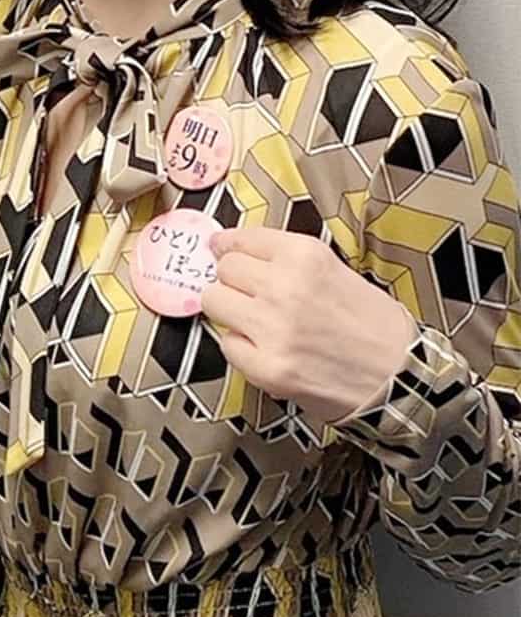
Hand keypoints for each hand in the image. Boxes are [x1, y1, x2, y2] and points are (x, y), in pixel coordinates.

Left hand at [203, 228, 417, 425]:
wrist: (401, 377)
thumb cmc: (375, 326)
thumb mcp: (336, 269)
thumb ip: (287, 259)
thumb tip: (237, 251)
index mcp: (305, 256)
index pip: (241, 239)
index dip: (229, 246)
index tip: (221, 249)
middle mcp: (285, 287)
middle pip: (224, 269)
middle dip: (232, 280)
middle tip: (248, 292)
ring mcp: (273, 328)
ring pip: (215, 301)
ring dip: (229, 309)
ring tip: (253, 319)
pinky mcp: (267, 367)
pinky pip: (226, 344)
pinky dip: (240, 346)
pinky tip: (264, 347)